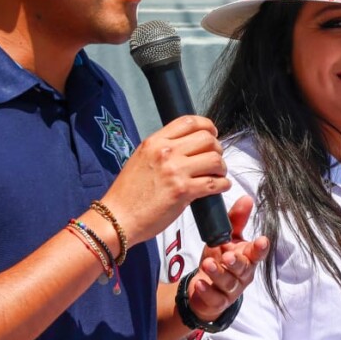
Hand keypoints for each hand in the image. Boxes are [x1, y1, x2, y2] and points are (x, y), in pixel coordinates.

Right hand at [99, 115, 227, 243]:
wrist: (117, 218)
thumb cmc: (128, 194)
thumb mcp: (141, 159)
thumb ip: (162, 150)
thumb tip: (188, 148)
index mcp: (154, 141)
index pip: (189, 121)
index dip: (207, 126)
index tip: (212, 134)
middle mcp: (165, 152)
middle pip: (207, 139)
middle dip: (217, 149)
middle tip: (215, 161)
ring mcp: (175, 171)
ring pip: (215, 159)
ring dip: (221, 168)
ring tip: (217, 175)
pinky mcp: (183, 191)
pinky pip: (215, 183)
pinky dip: (223, 185)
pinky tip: (220, 187)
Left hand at [183, 196, 269, 321]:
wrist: (205, 289)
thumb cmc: (220, 261)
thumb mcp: (227, 239)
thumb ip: (236, 220)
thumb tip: (247, 198)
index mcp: (247, 258)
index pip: (257, 253)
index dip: (260, 248)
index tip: (262, 240)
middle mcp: (242, 275)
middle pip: (243, 269)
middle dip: (236, 262)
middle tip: (228, 256)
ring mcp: (231, 290)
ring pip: (227, 283)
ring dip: (218, 274)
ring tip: (207, 264)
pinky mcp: (218, 301)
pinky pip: (214, 298)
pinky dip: (206, 290)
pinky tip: (199, 283)